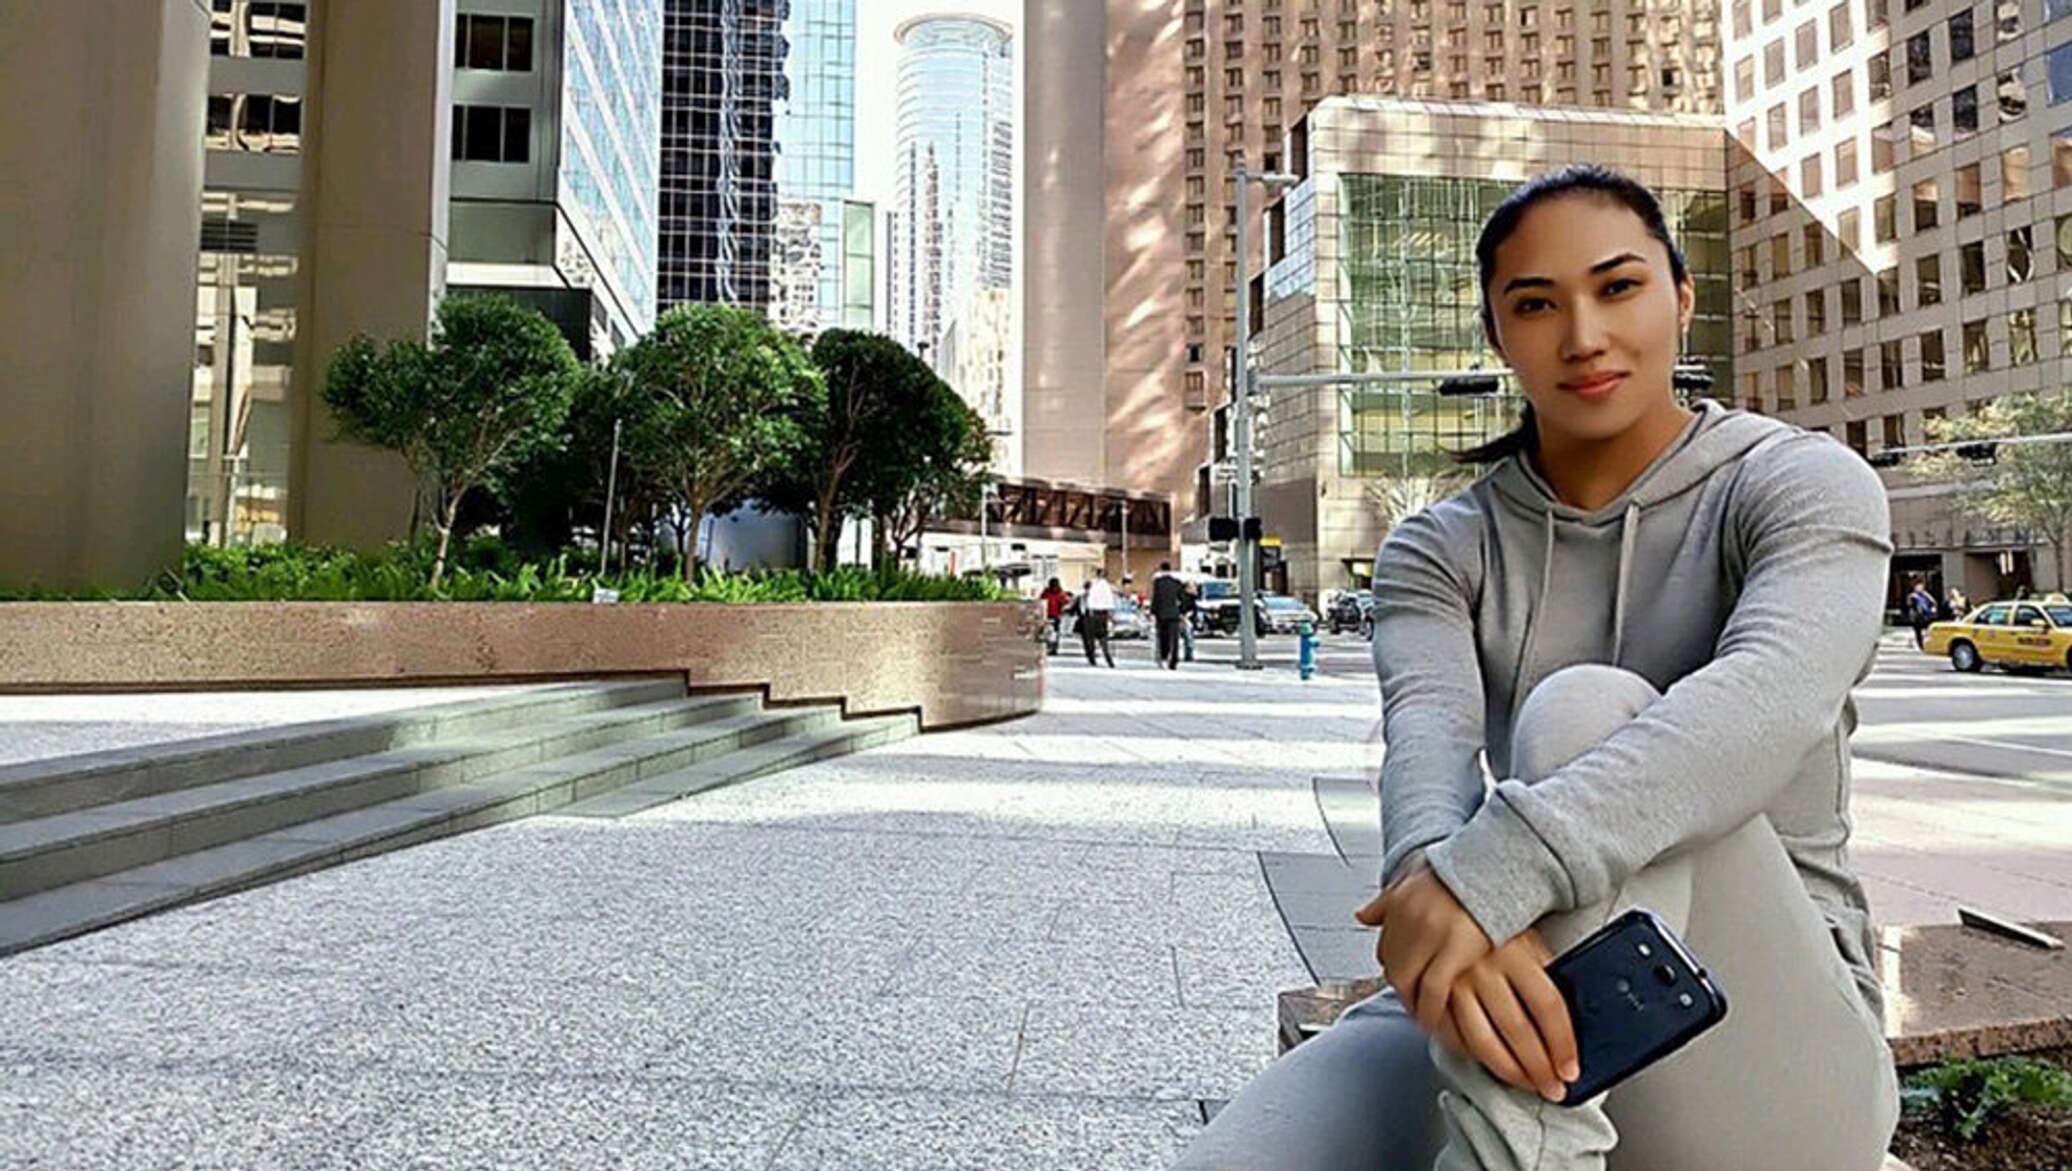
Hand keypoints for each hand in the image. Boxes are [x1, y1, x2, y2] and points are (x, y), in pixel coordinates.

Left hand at [1353, 865, 1492, 1039]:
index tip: (1403, 987)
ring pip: (1409, 983)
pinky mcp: (1454, 950)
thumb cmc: (1465, 875)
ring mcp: (1431, 935)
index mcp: (1400, 904)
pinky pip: (1433, 991)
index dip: (1394, 972)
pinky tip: (1438, 1024)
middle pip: (1395, 970)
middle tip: (1414, 1011)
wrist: (1500, 864)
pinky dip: (1431, 1011)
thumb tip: (1362, 916)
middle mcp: (1409, 919)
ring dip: (1414, 1007)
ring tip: (1426, 1023)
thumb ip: (1389, 900)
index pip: (1386, 950)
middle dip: (1402, 994)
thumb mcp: (1418, 878)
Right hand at [1437, 928, 1579, 1101]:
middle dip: (1538, 1068)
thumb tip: (1567, 1016)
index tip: (1570, 1069)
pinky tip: (1484, 1060)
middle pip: (1518, 1030)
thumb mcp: (1525, 935)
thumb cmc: (1490, 918)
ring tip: (1523, 1083)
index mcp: (1515, 951)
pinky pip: (1449, 1032)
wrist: (1444, 895)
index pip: (1549, 1007)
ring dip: (1506, 1070)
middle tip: (1551, 1087)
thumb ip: (1543, 970)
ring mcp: (1455, 979)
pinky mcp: (1432, 989)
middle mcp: (1484, 966)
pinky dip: (1467, 1053)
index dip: (1562, 1044)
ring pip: (1482, 1040)